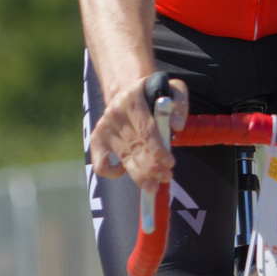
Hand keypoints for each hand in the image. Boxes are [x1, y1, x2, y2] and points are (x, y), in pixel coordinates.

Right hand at [89, 74, 187, 190]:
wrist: (129, 91)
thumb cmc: (155, 94)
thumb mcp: (173, 89)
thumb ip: (180, 104)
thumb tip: (176, 125)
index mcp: (133, 97)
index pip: (145, 129)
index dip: (158, 149)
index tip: (170, 163)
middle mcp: (114, 111)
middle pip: (134, 146)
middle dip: (151, 166)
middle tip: (166, 177)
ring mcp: (104, 126)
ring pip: (123, 157)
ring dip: (139, 175)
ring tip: (154, 186)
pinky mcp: (96, 138)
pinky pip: (100, 162)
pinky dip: (111, 172)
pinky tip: (126, 171)